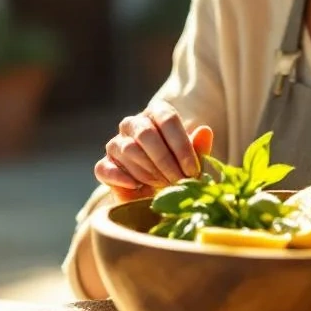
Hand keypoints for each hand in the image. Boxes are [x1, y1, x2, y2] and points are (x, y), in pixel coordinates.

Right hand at [94, 102, 213, 202]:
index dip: (181, 146)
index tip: (192, 170)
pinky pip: (106, 168)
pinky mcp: (105, 164)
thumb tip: (205, 130)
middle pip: (146, 134)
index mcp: (157, 114)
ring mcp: (116, 143)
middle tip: (178, 181)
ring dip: (149, 171)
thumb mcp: (193, 161)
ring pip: (128, 150)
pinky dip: (121, 179)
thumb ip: (199, 147)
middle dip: (165, 161)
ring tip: (163, 186)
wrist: (157, 196)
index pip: (167, 119)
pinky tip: (137, 187)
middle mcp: (134, 123)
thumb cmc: (178, 170)